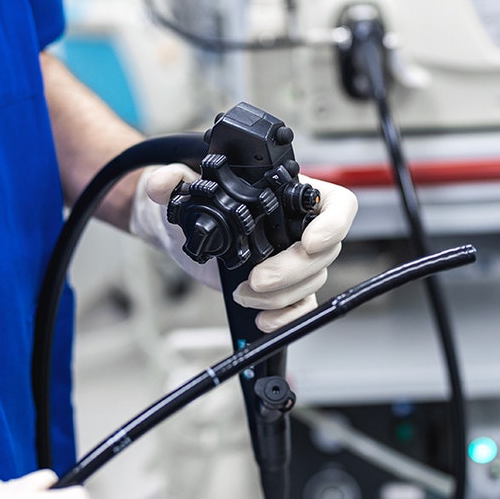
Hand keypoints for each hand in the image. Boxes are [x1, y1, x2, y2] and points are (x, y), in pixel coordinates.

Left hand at [131, 164, 356, 331]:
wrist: (186, 231)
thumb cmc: (199, 201)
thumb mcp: (186, 184)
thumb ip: (174, 179)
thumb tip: (162, 182)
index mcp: (292, 194)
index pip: (337, 205)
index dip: (333, 224)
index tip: (310, 242)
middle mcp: (300, 226)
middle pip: (324, 251)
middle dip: (291, 270)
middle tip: (257, 278)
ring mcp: (293, 258)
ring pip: (312, 281)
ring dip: (279, 295)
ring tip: (244, 292)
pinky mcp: (283, 286)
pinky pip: (301, 305)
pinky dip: (285, 316)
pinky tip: (262, 320)